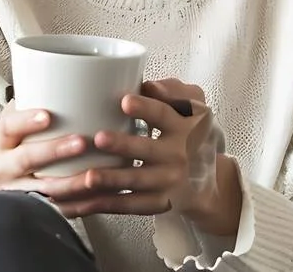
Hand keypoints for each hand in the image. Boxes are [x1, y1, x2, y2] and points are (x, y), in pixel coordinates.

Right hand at [0, 102, 102, 202]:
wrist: (11, 177)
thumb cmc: (24, 138)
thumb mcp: (22, 120)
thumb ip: (39, 100)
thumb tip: (81, 77)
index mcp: (1, 138)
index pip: (9, 126)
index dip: (26, 120)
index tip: (48, 115)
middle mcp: (3, 166)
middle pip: (26, 158)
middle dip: (54, 150)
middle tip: (82, 141)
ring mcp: (16, 190)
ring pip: (43, 189)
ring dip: (70, 183)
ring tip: (94, 174)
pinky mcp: (32, 208)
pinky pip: (56, 208)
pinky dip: (77, 204)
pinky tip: (97, 196)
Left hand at [49, 79, 231, 223]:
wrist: (206, 179)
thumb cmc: (188, 132)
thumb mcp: (192, 107)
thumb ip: (173, 90)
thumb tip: (149, 86)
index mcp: (182, 126)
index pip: (164, 115)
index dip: (146, 108)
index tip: (125, 101)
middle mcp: (177, 155)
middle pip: (149, 150)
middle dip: (124, 146)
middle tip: (100, 139)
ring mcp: (167, 182)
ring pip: (137, 181)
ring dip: (112, 180)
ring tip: (89, 177)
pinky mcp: (157, 203)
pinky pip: (131, 205)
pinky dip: (108, 204)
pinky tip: (85, 201)